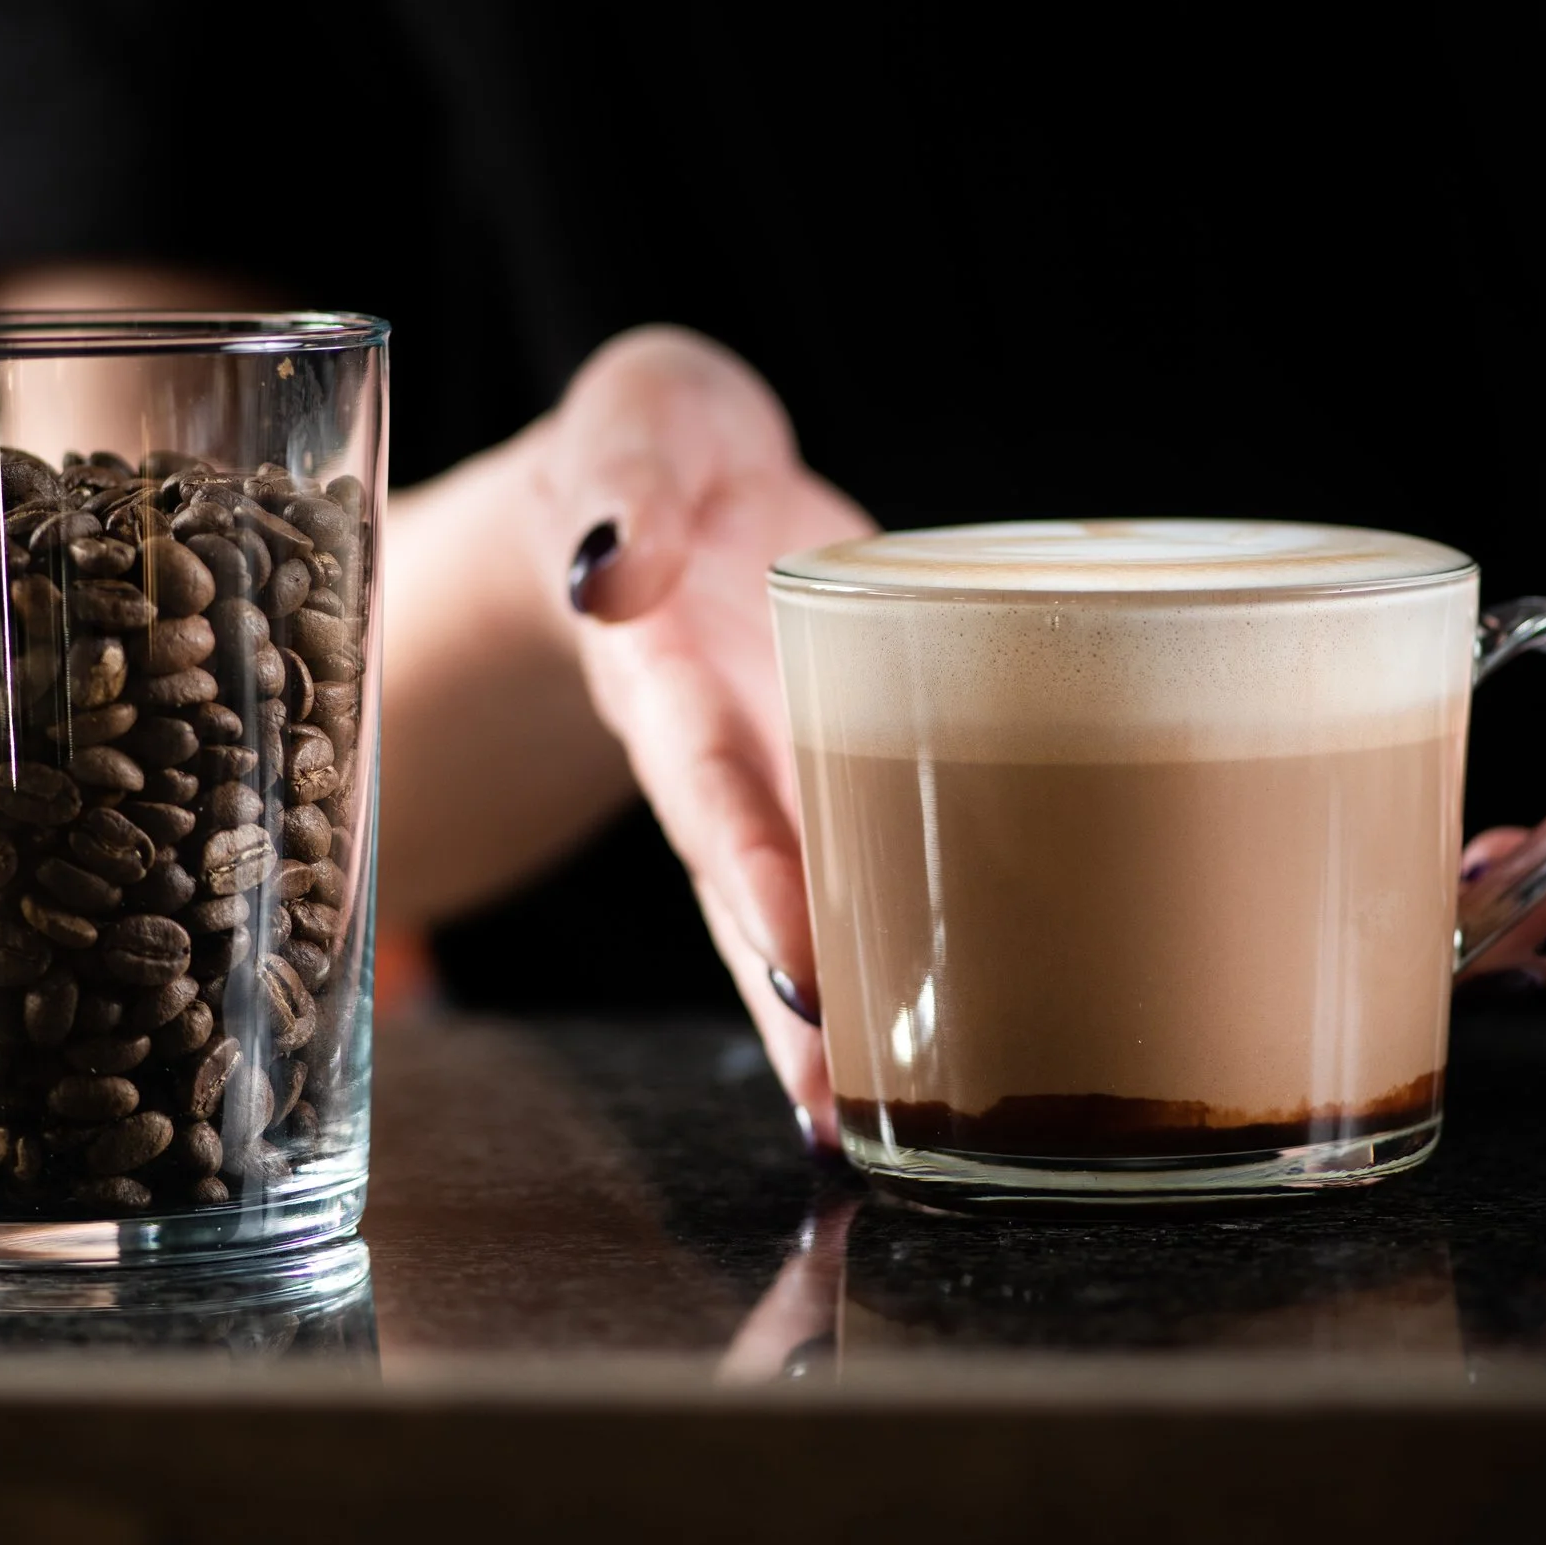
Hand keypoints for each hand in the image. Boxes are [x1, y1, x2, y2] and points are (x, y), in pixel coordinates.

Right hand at [531, 327, 875, 1144]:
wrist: (671, 475)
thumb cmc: (658, 444)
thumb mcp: (637, 420)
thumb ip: (628, 478)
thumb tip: (608, 570)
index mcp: (666, 662)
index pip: (704, 775)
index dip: (745, 865)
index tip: (792, 962)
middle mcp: (718, 744)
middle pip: (743, 890)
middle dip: (781, 996)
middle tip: (833, 1104)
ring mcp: (776, 766)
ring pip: (800, 903)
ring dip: (824, 1013)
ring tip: (869, 1125)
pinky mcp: (839, 762)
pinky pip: (860, 859)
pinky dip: (893, 942)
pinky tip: (936, 1041)